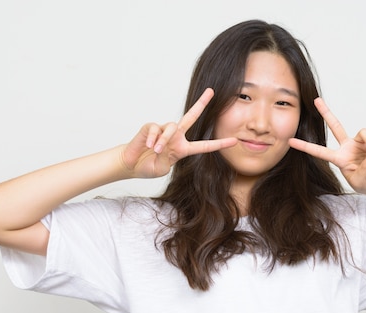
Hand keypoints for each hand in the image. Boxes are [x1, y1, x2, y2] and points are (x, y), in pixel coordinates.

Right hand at [120, 88, 236, 177]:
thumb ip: (168, 158)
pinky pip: (155, 129)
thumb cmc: (148, 166)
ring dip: (164, 140)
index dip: (218, 144)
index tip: (234, 141)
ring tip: (157, 151)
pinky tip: (149, 146)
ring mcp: (163, 130)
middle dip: (201, 103)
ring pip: (172, 128)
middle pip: (191, 116)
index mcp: (182, 148)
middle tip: (211, 91)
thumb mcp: (163, 168)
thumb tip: (166, 143)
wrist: (131, 165)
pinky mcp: (150, 127)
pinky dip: (153, 139)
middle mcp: (175, 136)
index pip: (204, 146)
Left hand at [289, 98, 365, 193]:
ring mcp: (358, 143)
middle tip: (316, 100)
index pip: (319, 152)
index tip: (290, 141)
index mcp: (338, 158)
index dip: (305, 146)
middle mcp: (346, 147)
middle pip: (335, 126)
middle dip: (326, 113)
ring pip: (364, 133)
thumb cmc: (364, 181)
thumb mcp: (361, 179)